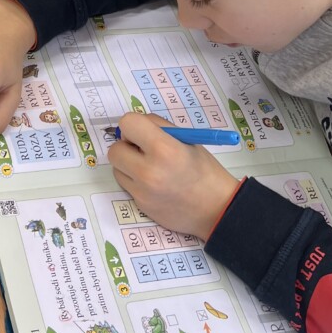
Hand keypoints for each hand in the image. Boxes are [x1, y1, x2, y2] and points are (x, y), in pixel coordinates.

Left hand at [107, 113, 239, 241]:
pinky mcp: (140, 204)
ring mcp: (142, 191)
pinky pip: (126, 185)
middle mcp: (149, 171)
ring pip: (117, 168)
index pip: (128, 124)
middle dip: (127, 146)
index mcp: (165, 149)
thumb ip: (159, 127)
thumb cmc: (204, 170)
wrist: (216, 208)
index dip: (133, 126)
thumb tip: (133, 125)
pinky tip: (155, 184)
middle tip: (143, 150)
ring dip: (128, 164)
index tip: (142, 133)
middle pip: (115, 149)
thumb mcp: (187, 140)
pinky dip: (135, 181)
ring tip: (150, 168)